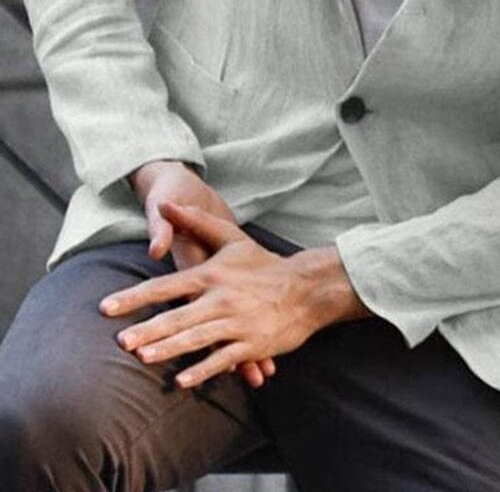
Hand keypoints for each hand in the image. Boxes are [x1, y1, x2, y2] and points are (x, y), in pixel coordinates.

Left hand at [99, 202, 338, 388]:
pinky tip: (182, 381)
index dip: (135, 297)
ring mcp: (236, 323)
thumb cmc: (264, 264)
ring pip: (197, 338)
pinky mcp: (251, 344)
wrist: (307, 288)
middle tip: (120, 342)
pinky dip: (203, 370)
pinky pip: (223, 359)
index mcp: (213, 273)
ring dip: (170, 349)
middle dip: (148, 329)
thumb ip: (196, 221)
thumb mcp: (232, 237)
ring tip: (143, 358)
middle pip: (178, 316)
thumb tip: (165, 203)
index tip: (107, 308)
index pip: (166, 285)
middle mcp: (221, 298)